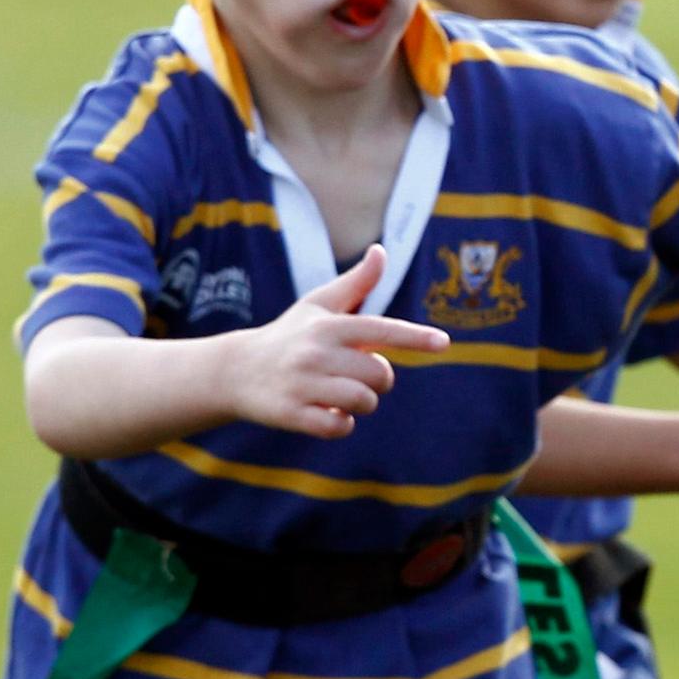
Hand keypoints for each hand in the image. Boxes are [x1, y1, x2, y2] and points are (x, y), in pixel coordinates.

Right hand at [223, 245, 448, 436]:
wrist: (234, 371)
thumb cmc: (289, 336)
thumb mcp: (319, 306)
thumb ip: (356, 284)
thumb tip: (381, 251)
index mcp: (329, 326)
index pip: (381, 330)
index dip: (415, 337)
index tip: (444, 342)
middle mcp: (316, 353)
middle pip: (380, 375)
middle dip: (376, 380)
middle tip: (351, 375)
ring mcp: (301, 383)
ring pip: (363, 402)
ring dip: (360, 404)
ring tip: (336, 393)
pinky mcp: (290, 413)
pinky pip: (339, 427)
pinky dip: (340, 424)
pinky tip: (323, 412)